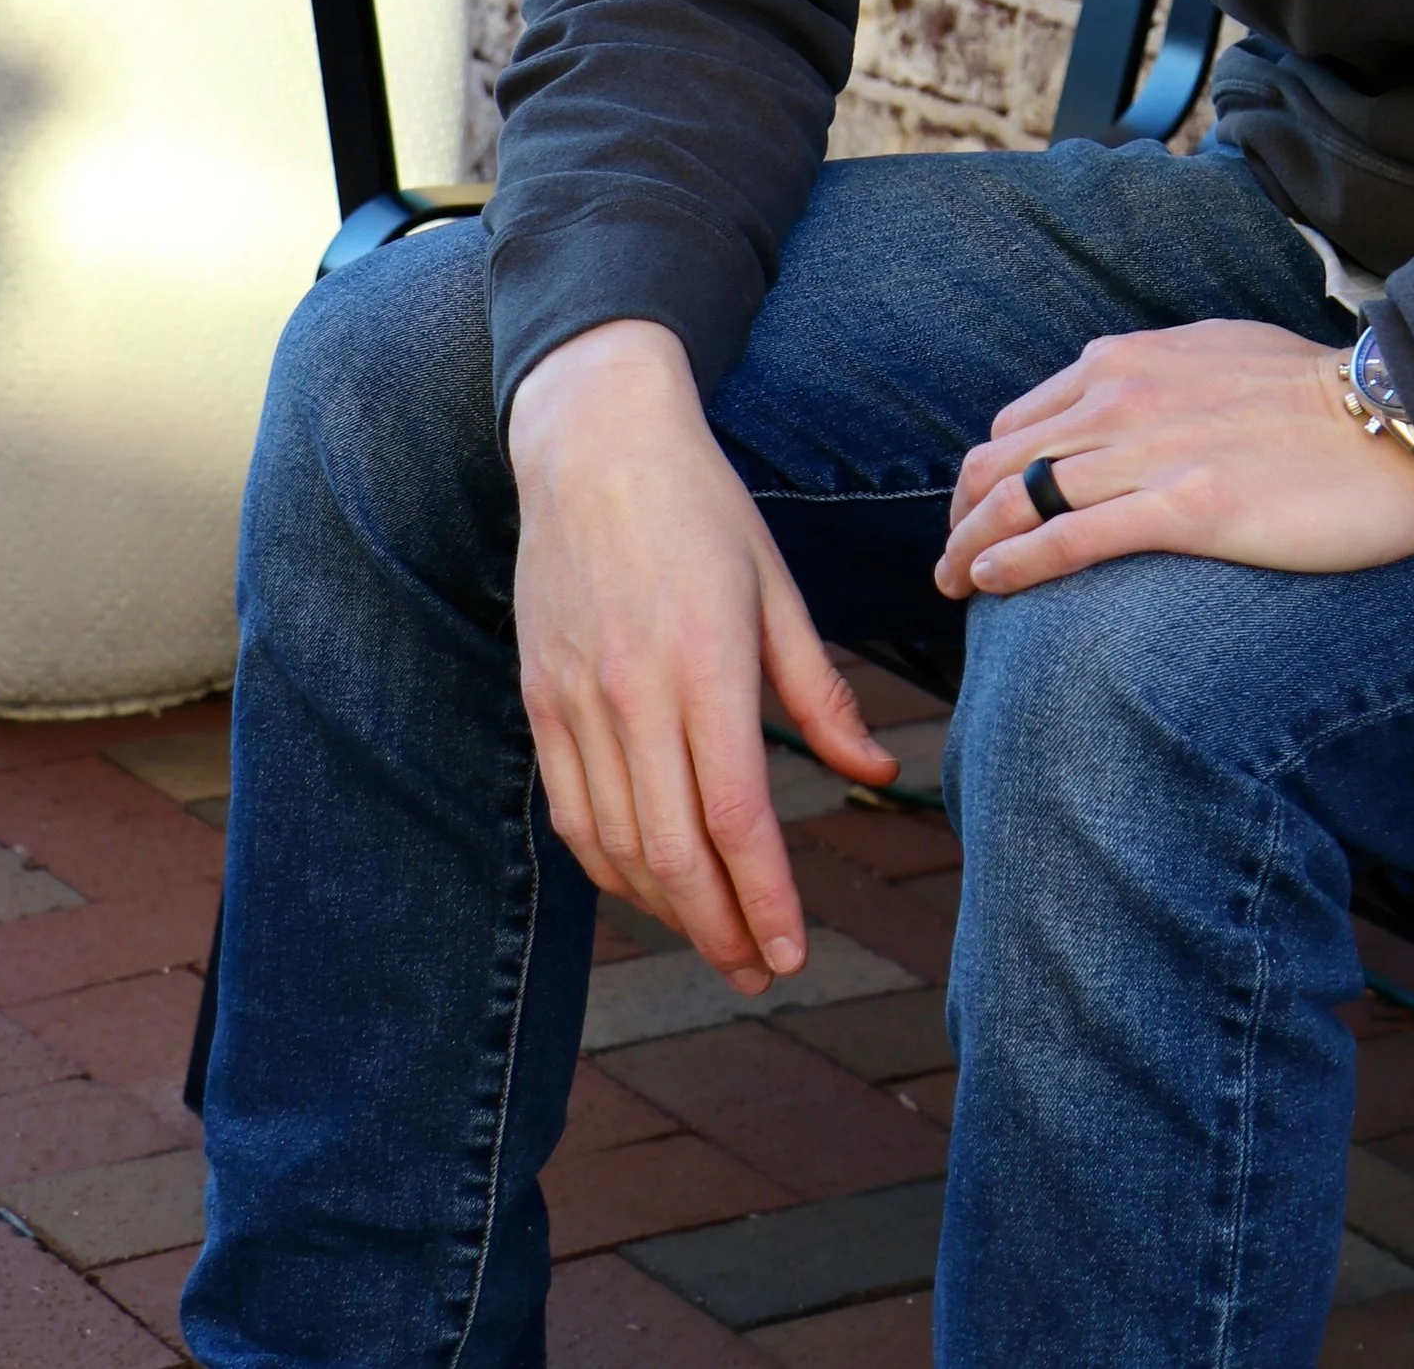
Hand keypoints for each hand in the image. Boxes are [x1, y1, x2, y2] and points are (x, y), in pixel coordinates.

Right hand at [508, 319, 898, 992]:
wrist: (592, 442)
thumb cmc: (702, 507)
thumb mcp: (775, 587)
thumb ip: (818, 691)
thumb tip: (874, 772)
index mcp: (705, 663)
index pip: (737, 816)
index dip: (766, 899)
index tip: (793, 952)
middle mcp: (633, 693)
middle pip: (674, 852)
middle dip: (720, 930)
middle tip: (759, 971)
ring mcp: (576, 701)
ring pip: (616, 847)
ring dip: (667, 911)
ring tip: (715, 940)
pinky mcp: (539, 699)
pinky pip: (570, 813)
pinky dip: (609, 867)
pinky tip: (648, 887)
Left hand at [935, 319, 1413, 600]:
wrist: (1400, 414)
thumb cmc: (1320, 397)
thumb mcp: (1218, 357)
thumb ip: (1159, 380)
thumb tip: (1123, 409)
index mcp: (1128, 362)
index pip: (1019, 423)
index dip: (985, 478)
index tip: (981, 519)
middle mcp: (1124, 397)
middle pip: (1000, 462)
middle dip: (961, 516)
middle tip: (951, 564)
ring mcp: (1153, 450)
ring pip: (1020, 501)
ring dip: (971, 549)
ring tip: (955, 587)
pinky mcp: (1189, 506)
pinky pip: (1070, 538)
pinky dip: (1017, 563)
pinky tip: (993, 586)